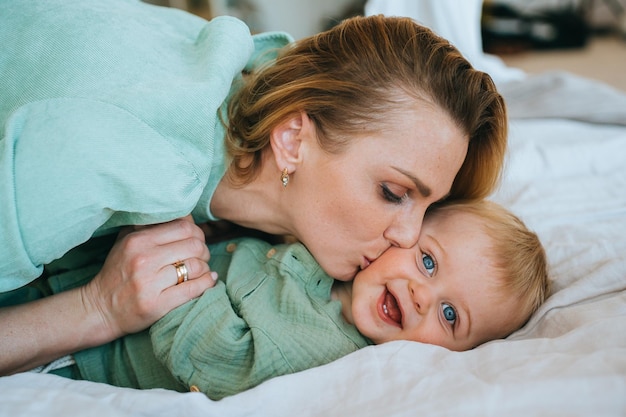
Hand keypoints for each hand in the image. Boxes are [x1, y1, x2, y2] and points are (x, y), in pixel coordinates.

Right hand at [82, 215, 217, 337]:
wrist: (100, 309)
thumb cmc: (119, 272)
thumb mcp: (127, 242)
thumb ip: (151, 226)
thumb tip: (185, 215)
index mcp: (138, 241)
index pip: (184, 227)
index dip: (197, 233)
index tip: (196, 241)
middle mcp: (144, 259)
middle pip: (194, 245)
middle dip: (204, 251)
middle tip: (202, 257)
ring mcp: (150, 283)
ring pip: (196, 267)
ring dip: (205, 268)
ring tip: (201, 271)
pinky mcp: (157, 304)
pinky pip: (193, 288)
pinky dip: (207, 283)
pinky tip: (208, 280)